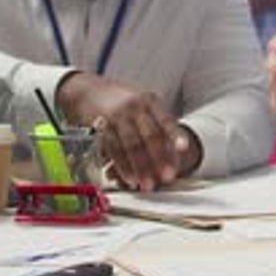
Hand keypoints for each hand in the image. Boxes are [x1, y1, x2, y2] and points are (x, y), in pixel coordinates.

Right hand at [56, 72, 201, 190]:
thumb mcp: (144, 103)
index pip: (165, 119)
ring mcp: (117, 117)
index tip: (184, 148)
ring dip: (140, 168)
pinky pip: (114, 150)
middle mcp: (134, 107)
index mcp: (149, 101)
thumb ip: (157, 123)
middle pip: (149, 135)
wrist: (91, 91)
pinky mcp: (102, 128)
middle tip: (167, 176)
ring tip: (148, 184)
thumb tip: (173, 151)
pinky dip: (122, 166)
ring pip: (131, 145)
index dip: (175, 134)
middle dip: (159, 158)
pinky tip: (130, 178)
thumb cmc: (124, 101)